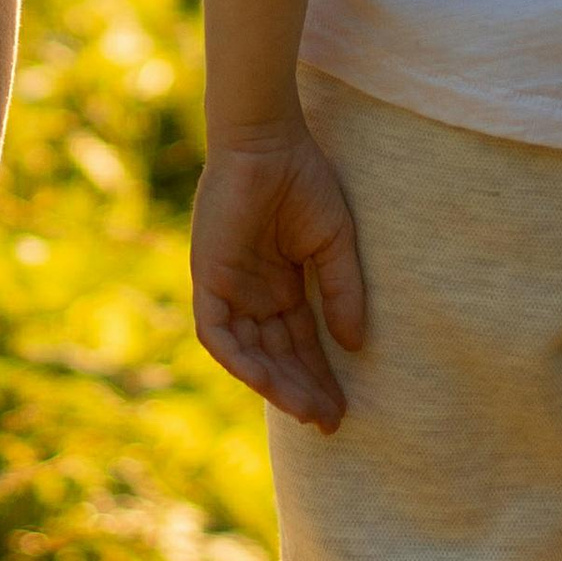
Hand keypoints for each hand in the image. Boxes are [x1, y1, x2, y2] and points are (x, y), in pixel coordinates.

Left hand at [192, 122, 367, 432]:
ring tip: (308, 410)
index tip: (343, 408)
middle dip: (303, 389)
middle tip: (330, 420)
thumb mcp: (334, 243)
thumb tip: (354, 346)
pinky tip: (267, 383)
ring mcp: (228, 287)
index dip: (320, 376)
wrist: (268, 140)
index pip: (300, 342)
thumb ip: (342, 291)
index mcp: (281, 283)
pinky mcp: (207, 278)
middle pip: (277, 355)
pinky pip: (217, 333)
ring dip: (276, 384)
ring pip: (248, 353)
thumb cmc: (303, 179)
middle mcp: (253, 292)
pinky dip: (240, 360)